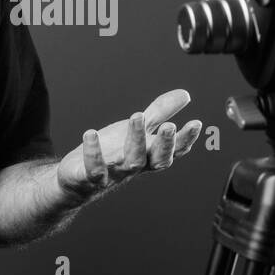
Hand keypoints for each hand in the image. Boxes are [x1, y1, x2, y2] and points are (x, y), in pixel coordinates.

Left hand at [56, 89, 201, 203]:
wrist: (78, 179)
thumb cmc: (112, 152)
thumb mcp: (137, 129)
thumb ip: (160, 113)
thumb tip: (186, 95)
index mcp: (148, 154)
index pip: (173, 149)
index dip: (185, 139)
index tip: (196, 123)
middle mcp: (135, 165)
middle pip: (156, 159)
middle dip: (165, 144)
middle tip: (169, 126)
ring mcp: (114, 173)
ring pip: (131, 162)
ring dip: (136, 140)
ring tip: (137, 116)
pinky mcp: (90, 178)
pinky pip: (94, 169)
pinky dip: (94, 153)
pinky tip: (90, 133)